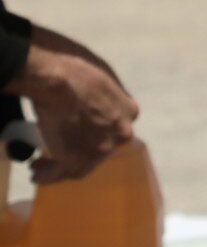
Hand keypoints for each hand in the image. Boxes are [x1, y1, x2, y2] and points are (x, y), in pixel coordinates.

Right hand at [13, 25, 138, 182]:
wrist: (59, 79)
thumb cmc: (75, 70)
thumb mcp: (104, 79)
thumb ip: (106, 98)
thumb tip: (95, 104)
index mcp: (128, 111)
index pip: (114, 130)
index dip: (95, 135)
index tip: (79, 136)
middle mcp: (120, 132)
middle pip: (98, 150)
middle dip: (78, 153)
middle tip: (56, 155)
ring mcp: (100, 148)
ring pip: (81, 166)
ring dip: (60, 168)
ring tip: (40, 166)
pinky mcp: (77, 158)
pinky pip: (61, 172)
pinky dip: (48, 176)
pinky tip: (37, 174)